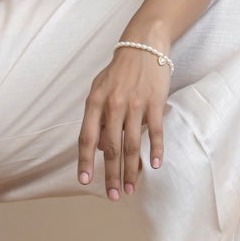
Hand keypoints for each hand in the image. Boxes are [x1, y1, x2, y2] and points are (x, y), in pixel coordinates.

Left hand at [77, 44, 169, 199]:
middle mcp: (113, 105)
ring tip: (130, 188)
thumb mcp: (99, 90)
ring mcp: (135, 104)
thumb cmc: (119, 72)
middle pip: (110, 148)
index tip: (84, 181)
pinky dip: (155, 150)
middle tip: (113, 195)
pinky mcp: (155, 102)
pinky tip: (155, 165)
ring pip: (131, 145)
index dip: (85, 161)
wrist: (143, 45)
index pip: (86, 138)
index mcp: (95, 103)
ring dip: (131, 170)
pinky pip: (155, 131)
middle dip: (111, 175)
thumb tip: (100, 148)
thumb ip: (97, 118)